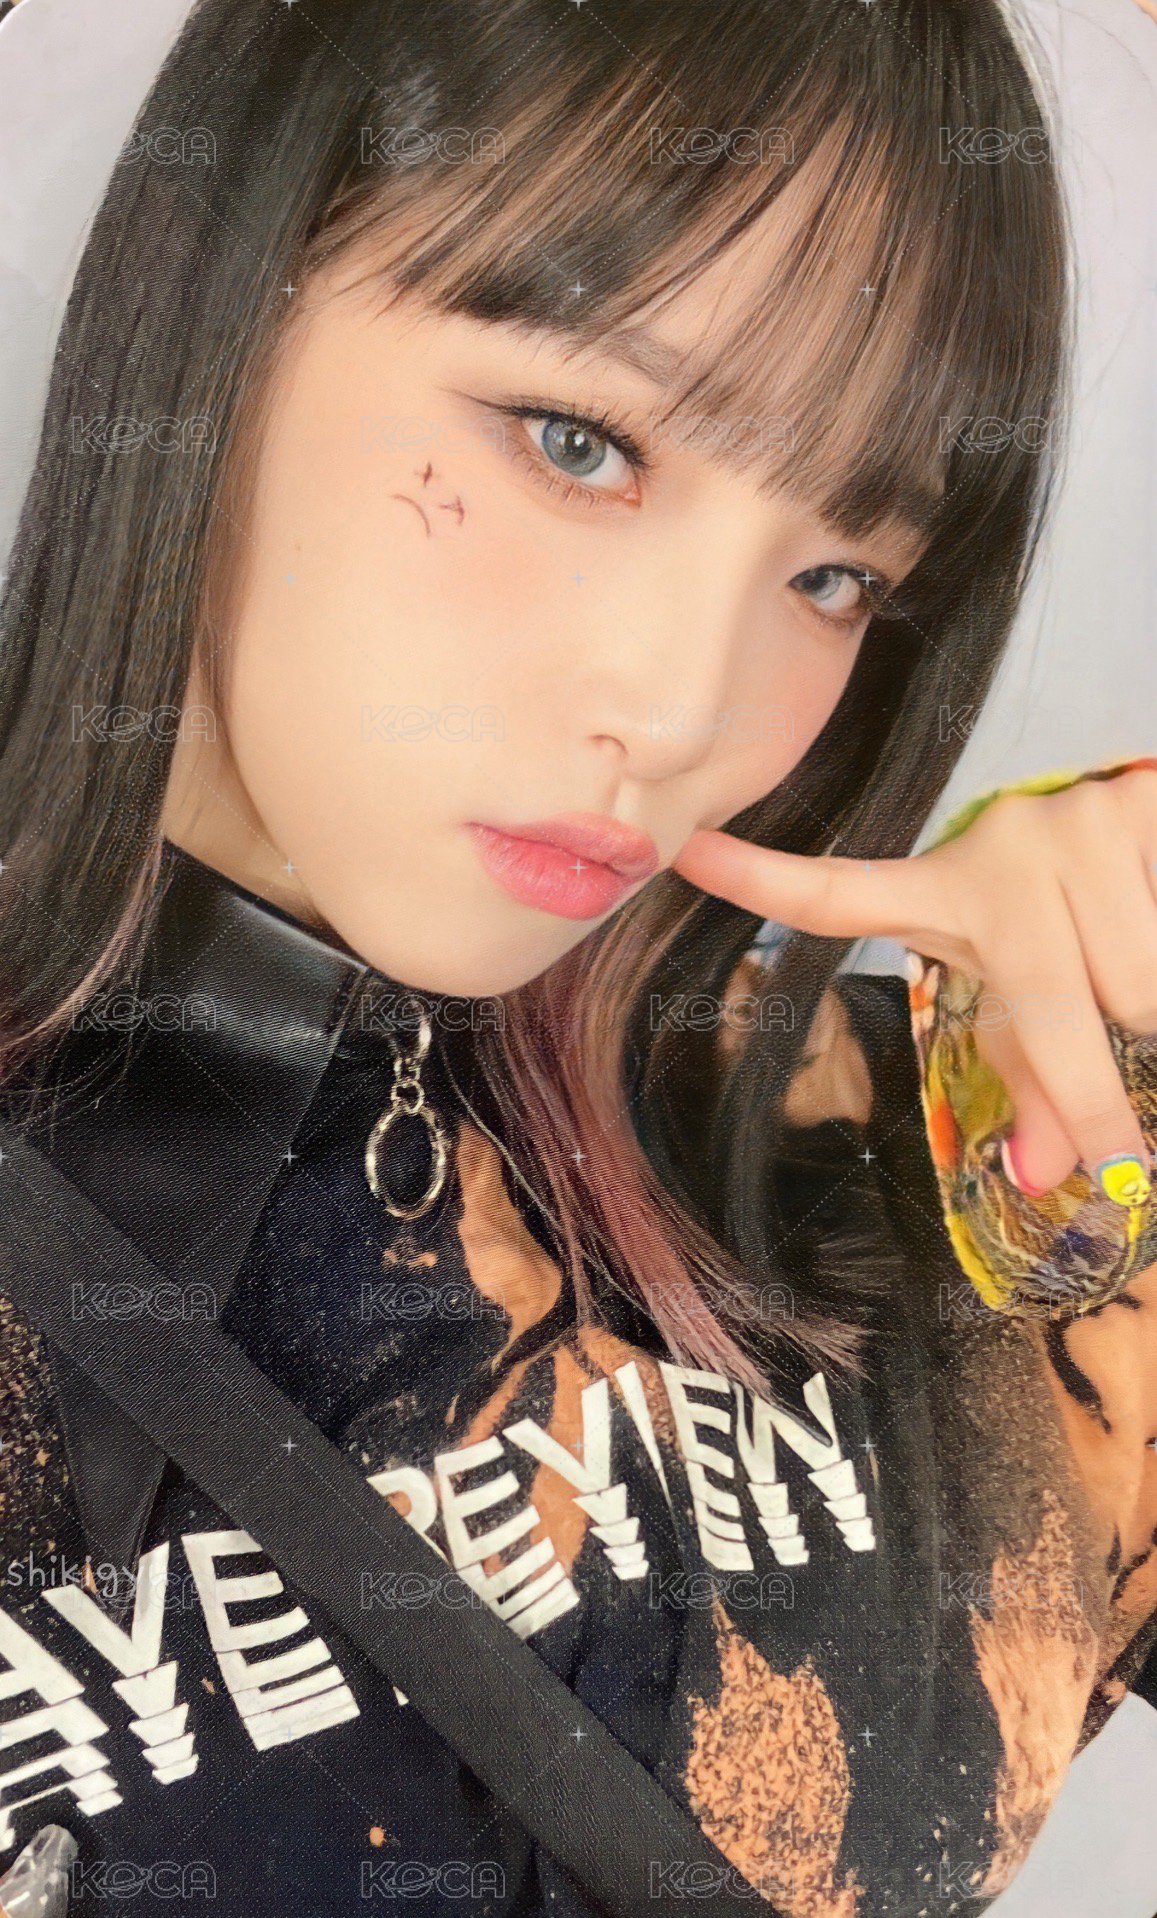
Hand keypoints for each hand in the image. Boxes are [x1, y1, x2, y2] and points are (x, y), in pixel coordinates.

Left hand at [672, 766, 1156, 1199]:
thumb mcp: (1037, 1004)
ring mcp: (1071, 819)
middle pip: (1051, 1011)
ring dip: (1154, 1017)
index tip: (688, 853)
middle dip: (1097, 1094)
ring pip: (1133, 986)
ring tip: (1139, 977)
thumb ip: (1038, 1089)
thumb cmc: (1086, 929)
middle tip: (1120, 1149)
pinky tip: (1154, 923)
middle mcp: (995, 846)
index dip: (765, 880)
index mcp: (942, 894)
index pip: (839, 896)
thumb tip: (1048, 1179)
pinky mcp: (1144, 803)